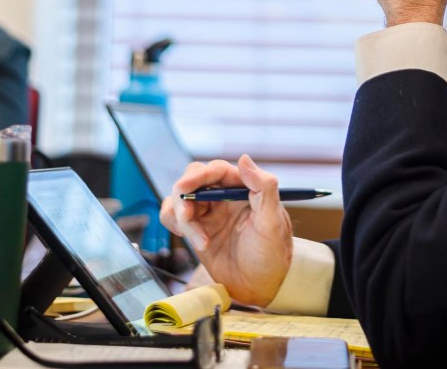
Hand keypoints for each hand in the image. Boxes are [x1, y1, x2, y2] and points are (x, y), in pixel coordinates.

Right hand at [159, 155, 292, 306]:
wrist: (260, 287)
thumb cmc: (272, 255)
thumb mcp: (273, 223)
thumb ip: (264, 188)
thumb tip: (244, 159)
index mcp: (243, 187)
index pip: (216, 170)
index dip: (198, 176)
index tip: (184, 188)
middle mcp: (223, 196)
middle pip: (192, 179)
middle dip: (183, 196)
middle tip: (185, 217)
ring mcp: (208, 212)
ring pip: (180, 199)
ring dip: (182, 217)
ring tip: (201, 241)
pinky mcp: (196, 229)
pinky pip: (174, 217)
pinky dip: (175, 224)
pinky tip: (195, 241)